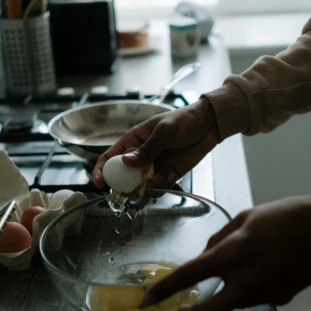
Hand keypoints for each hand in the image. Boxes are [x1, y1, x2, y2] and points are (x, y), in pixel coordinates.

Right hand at [92, 98, 220, 188]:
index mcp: (134, 140)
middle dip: (123, 184)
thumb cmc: (184, 120)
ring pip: (141, 183)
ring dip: (142, 187)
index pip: (111, 156)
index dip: (102, 169)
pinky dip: (159, 187)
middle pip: (124, 174)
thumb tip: (126, 162)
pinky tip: (166, 179)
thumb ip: (148, 148)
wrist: (210, 125)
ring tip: (150, 184)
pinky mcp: (169, 173)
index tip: (100, 182)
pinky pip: (159, 185)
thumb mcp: (164, 131)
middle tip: (128, 190)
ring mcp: (155, 165)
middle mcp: (142, 155)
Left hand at [140, 196, 310, 310]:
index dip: (164, 289)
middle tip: (182, 309)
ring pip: (235, 300)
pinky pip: (257, 296)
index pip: (188, 276)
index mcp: (232, 254)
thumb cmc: (286, 216)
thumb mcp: (246, 217)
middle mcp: (245, 280)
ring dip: (231, 288)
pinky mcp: (280, 300)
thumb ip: (220, 238)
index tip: (148, 298)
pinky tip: (269, 266)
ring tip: (251, 260)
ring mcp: (264, 294)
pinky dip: (254, 285)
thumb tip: (206, 255)